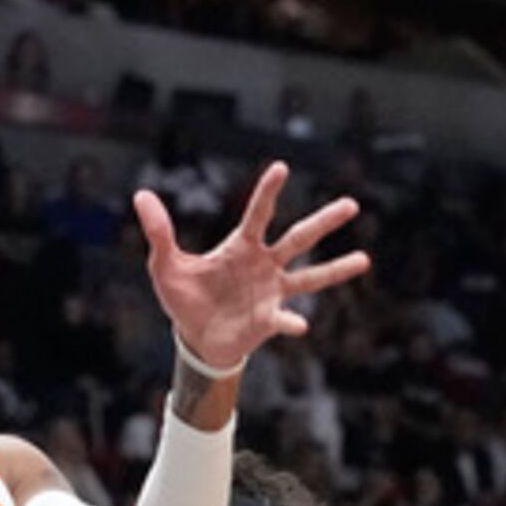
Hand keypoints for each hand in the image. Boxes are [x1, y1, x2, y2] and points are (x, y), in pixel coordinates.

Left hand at [137, 159, 367, 379]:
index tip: (281, 167)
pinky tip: (299, 325)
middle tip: (352, 204)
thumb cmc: (185, 298)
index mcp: (241, 246)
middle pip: (299, 238)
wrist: (195, 338)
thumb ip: (159, 233)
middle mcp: (264, 265)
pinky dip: (290, 322)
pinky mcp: (269, 320)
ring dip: (336, 269)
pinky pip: (284, 319)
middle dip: (324, 221)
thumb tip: (141, 195)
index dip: (268, 192)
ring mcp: (272, 292)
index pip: (258, 213)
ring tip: (364, 260)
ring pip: (310, 277)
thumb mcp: (166, 266)